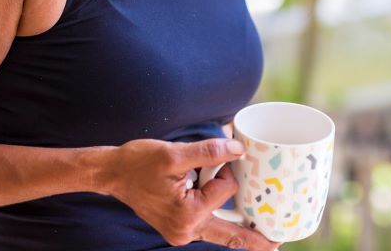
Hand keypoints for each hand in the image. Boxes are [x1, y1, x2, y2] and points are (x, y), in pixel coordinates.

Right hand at [101, 137, 279, 250]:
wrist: (113, 174)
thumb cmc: (139, 163)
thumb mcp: (174, 154)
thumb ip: (209, 152)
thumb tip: (238, 150)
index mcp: (187, 215)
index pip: (225, 192)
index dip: (224, 171)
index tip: (214, 160)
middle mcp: (185, 230)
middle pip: (229, 235)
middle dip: (254, 239)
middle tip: (278, 243)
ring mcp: (181, 231)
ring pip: (220, 232)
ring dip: (238, 229)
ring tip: (265, 240)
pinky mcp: (179, 226)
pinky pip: (207, 225)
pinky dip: (221, 220)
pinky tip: (238, 224)